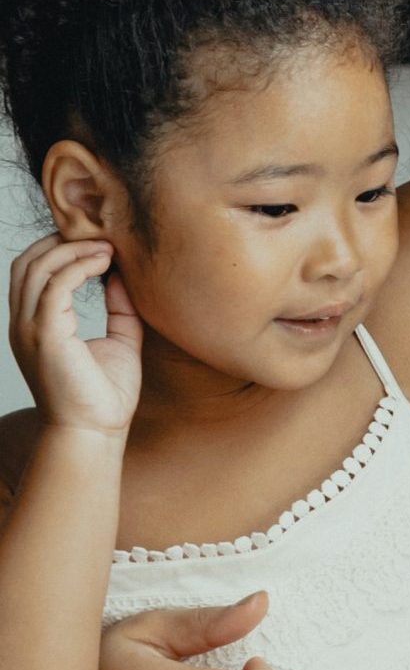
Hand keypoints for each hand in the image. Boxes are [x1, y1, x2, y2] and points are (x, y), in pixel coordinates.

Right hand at [9, 235, 139, 437]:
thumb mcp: (119, 340)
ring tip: (107, 247)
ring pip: (37, 268)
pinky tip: (104, 263)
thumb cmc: (106, 394)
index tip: (98, 242)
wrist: (96, 432)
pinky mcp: (45, 335)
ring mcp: (29, 329)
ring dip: (73, 249)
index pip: (32, 272)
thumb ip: (120, 307)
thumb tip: (125, 275)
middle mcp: (24, 324)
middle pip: (27, 263)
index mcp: (35, 325)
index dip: (59, 249)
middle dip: (61, 241)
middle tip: (101, 236)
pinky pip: (54, 286)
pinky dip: (78, 266)